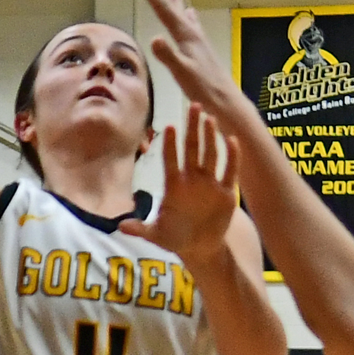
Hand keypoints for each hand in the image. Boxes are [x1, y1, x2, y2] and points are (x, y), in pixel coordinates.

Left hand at [117, 104, 238, 265]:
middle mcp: (192, 179)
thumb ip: (141, 229)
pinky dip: (232, 157)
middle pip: (192, 149)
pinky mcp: (226, 192)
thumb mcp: (156, 235)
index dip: (170, 144)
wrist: (199, 248)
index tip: (170, 127)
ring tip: (210, 118)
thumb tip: (121, 227)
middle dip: (192, 128)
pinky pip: (230, 171)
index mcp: (173, 185)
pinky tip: (233, 140)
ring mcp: (209, 183)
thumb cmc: (175, 238)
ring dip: (211, 137)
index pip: (170, 159)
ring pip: (210, 155)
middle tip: (193, 106)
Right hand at [130, 0, 246, 117]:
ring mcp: (198, 41)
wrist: (226, 102)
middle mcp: (192, 33)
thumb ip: (169, 56)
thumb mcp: (182, 73)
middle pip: (171, 6)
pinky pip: (191, 25)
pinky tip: (190, 14)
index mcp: (186, 36)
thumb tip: (154, 38)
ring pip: (181, 13)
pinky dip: (187, 16)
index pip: (163, 8)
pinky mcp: (201, 49)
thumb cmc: (204, 89)